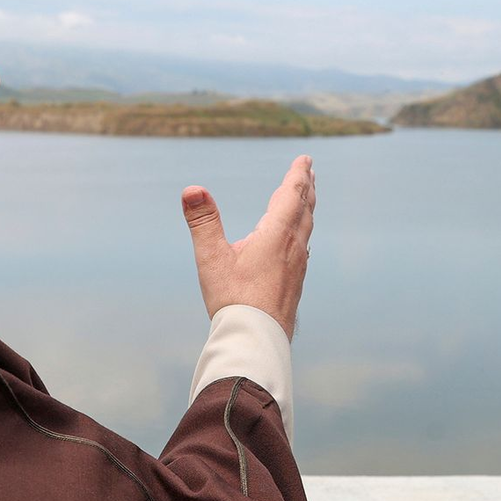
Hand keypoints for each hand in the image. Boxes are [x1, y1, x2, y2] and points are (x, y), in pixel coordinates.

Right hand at [181, 155, 314, 341]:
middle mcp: (293, 247)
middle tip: (309, 171)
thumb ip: (203, 222)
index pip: (292, 195)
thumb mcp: (212, 258)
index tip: (305, 160)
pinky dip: (302, 231)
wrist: (257, 340)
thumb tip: (192, 190)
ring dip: (307, 208)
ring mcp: (297, 267)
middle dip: (306, 187)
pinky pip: (303, 247)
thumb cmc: (234, 300)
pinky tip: (298, 242)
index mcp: (277, 235)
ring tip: (306, 199)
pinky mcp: (295, 283)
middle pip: (304, 209)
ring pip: (306, 229)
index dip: (298, 175)